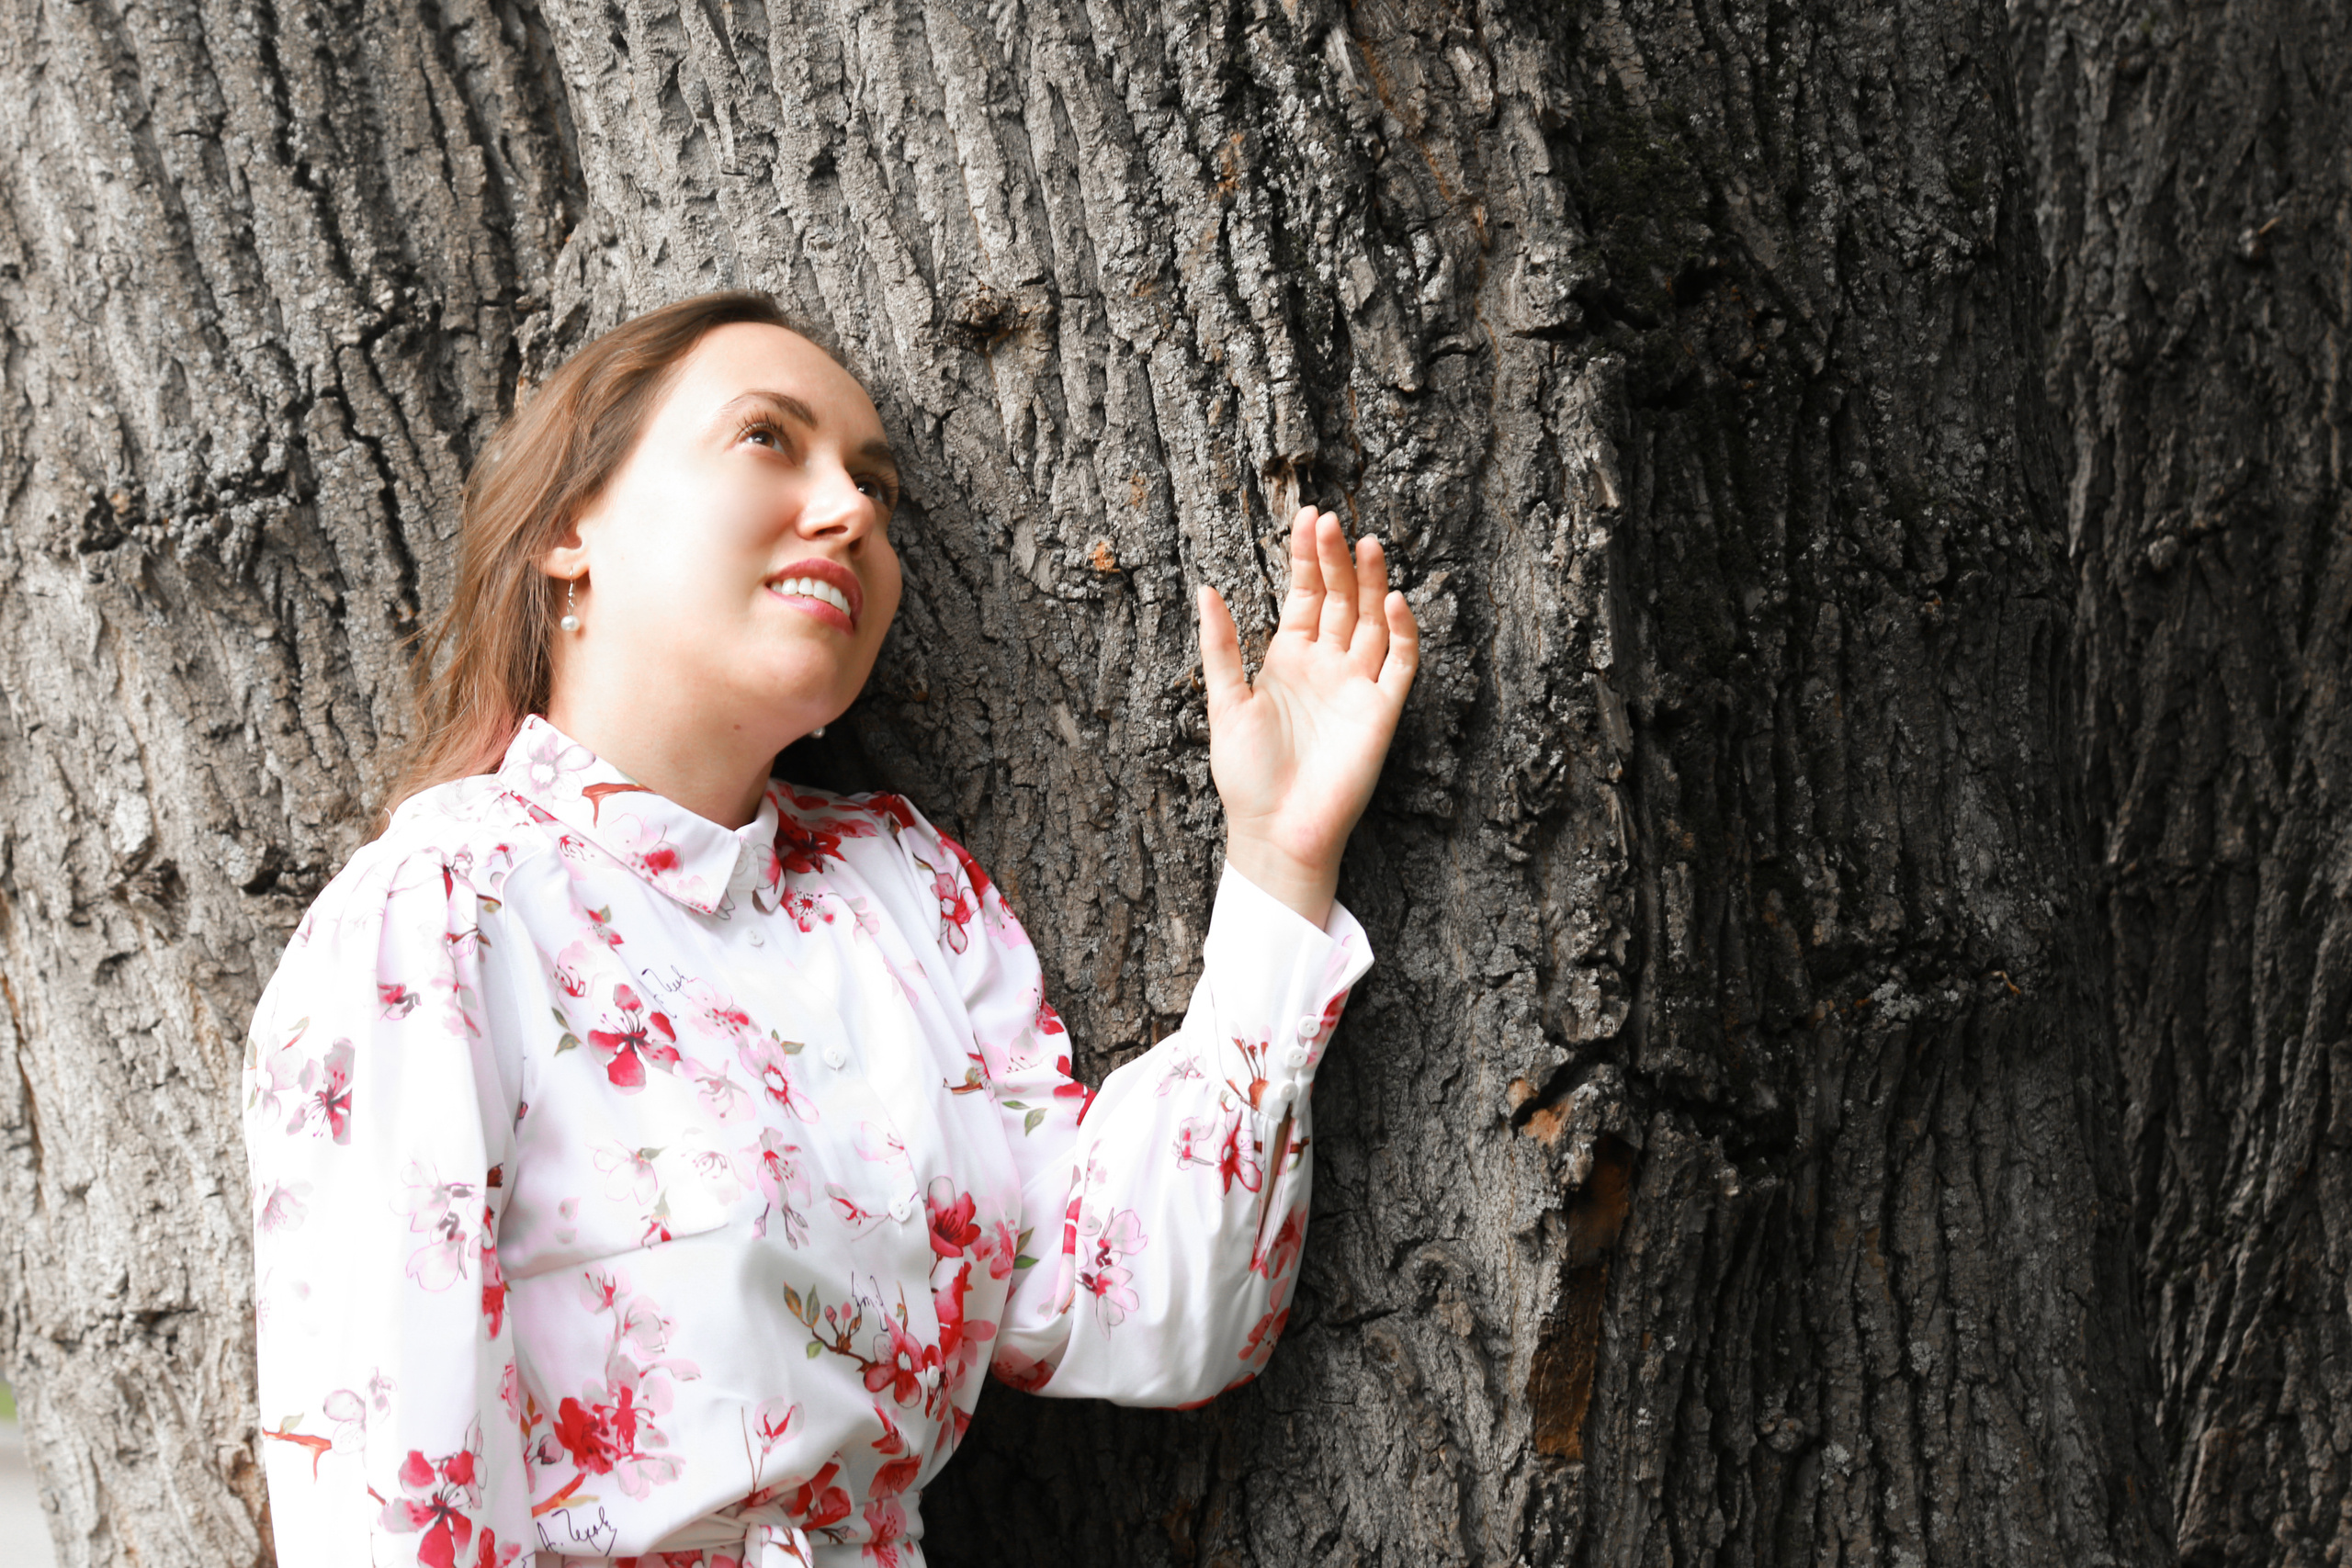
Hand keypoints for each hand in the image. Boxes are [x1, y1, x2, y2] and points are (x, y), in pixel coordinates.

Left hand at [1198, 506, 1420, 926]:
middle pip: (1339, 599)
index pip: (1304, 595)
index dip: (1306, 558)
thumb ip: (1221, 646)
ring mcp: (1356, 686)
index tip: (1307, 517)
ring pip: (1372, 622)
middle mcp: (1326, 665)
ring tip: (1367, 543)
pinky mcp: (1381, 713)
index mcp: (1288, 658)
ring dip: (1371, 584)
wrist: (1275, 830)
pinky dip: (1401, 634)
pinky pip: (1399, 665)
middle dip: (1336, 560)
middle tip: (1330, 521)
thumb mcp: (1225, 702)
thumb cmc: (1246, 774)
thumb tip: (1205, 589)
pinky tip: (1393, 601)